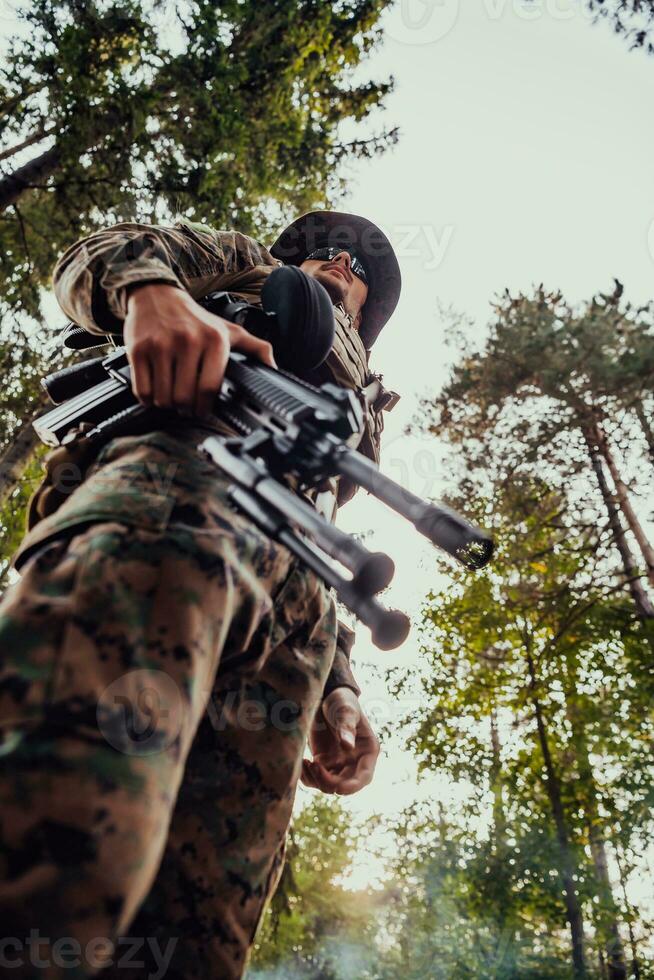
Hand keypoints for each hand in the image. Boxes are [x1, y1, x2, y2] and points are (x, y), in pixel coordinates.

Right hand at [124, 283, 275, 418]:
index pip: (209, 388)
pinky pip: (142, 390)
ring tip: (170, 396)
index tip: (202, 410)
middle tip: (184, 405)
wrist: (156, 294)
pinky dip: (147, 398)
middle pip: (185, 397)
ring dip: (166, 404)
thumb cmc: (195, 318)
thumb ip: (256, 348)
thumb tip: (274, 369)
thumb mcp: (229, 330)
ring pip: (163, 397)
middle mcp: (188, 340)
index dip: (204, 407)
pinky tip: (154, 391)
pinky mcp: (139, 349)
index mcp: (214, 339)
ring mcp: (161, 345)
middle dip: (185, 408)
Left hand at [301, 688, 379, 795]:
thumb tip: (348, 747)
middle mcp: (355, 762)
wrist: (326, 696)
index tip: (338, 788)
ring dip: (316, 780)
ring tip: (306, 762)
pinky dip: (308, 777)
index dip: (352, 787)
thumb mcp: (346, 710)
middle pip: (345, 785)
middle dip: (329, 782)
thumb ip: (347, 727)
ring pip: (329, 785)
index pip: (364, 777)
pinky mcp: (323, 763)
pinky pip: (316, 779)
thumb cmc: (342, 701)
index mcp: (368, 751)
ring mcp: (339, 764)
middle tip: (313, 765)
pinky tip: (302, 763)